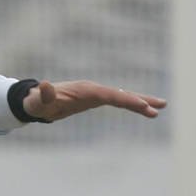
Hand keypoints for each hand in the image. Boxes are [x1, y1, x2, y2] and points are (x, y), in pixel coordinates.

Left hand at [24, 80, 165, 121]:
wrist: (35, 101)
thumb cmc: (37, 103)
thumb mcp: (37, 102)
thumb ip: (42, 96)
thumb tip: (43, 85)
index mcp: (84, 90)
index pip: (109, 95)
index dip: (125, 100)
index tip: (141, 105)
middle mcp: (93, 89)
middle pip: (120, 94)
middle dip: (139, 100)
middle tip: (160, 106)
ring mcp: (96, 93)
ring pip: (122, 96)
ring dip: (141, 102)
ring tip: (160, 108)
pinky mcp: (96, 99)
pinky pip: (117, 101)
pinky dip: (131, 104)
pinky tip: (145, 110)